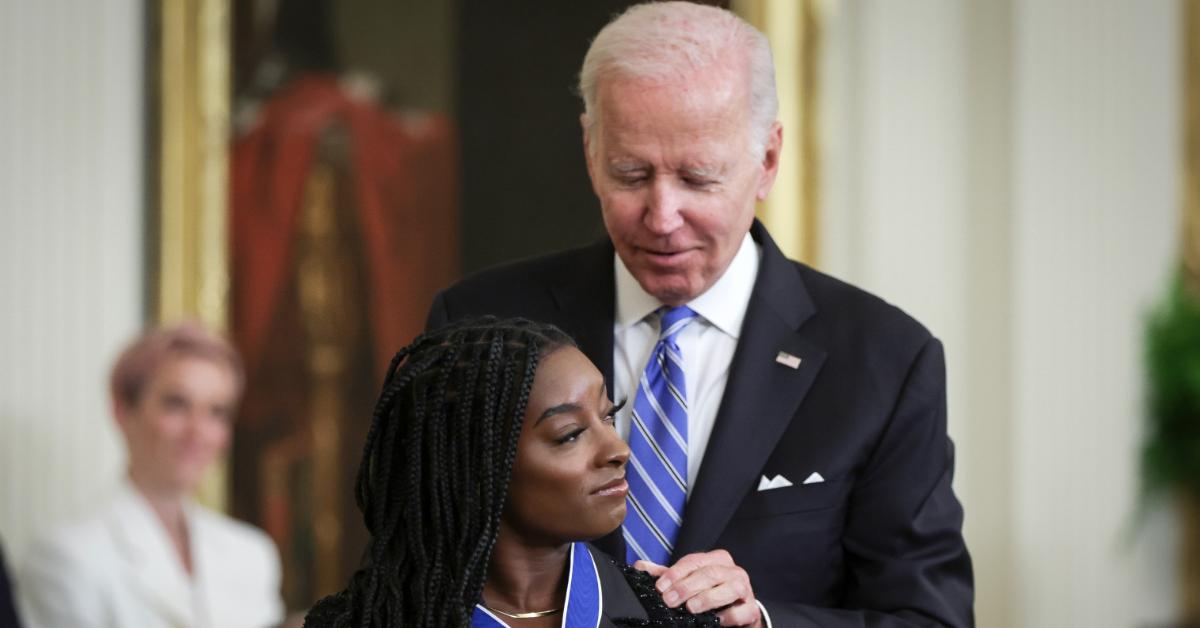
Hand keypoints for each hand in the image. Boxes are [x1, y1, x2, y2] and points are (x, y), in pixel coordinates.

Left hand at [635, 549, 762, 626]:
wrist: (737, 615)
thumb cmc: (711, 595)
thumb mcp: (688, 583)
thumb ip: (666, 575)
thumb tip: (640, 567)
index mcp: (716, 560)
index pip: (693, 561)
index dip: (675, 574)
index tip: (660, 587)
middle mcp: (733, 571)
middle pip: (709, 573)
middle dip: (686, 587)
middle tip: (669, 600)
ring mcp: (745, 589)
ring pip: (729, 588)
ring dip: (708, 598)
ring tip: (691, 608)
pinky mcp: (751, 609)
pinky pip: (742, 611)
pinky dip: (728, 616)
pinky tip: (715, 620)